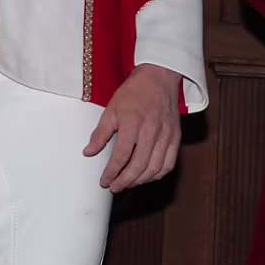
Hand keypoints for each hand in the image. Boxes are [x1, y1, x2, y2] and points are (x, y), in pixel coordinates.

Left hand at [83, 63, 183, 191]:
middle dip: (124, 181)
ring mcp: (166, 135)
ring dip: (139, 181)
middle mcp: (151, 130)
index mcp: (133, 122)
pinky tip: (146, 177)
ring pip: (154, 168)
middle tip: (114, 187)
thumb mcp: (111, 109)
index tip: (104, 181)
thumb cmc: (134, 93)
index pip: (121, 155)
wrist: (159, 78)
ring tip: (128, 183)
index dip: (111, 172)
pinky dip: (157, 174)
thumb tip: (88, 152)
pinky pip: (169, 163)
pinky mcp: (175, 137)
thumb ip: (100, 133)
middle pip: (138, 165)